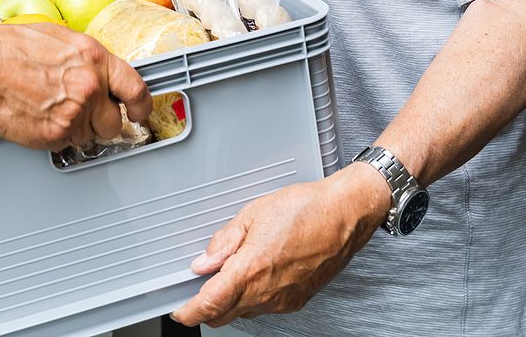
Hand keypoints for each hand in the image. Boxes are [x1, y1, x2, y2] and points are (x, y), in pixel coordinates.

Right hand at [0, 24, 150, 148]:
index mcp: (93, 57)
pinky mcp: (55, 134)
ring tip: (52, 111)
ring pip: (91, 136)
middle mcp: (89, 85)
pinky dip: (57, 137)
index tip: (139, 111)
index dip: (141, 104)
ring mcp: (74, 112)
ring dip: (78, 130)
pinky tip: (40, 118)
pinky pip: (68, 144)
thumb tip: (95, 68)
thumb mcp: (54, 36)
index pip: (135, 87)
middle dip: (102, 120)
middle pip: (115, 120)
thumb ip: (83, 56)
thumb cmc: (4, 49)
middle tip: (82, 113)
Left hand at [171, 163, 390, 326]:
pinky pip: (266, 308)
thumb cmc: (306, 209)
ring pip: (245, 312)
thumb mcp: (253, 214)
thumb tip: (203, 262)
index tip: (180, 310)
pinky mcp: (297, 301)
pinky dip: (253, 298)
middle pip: (224, 316)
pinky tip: (256, 274)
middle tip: (198, 289)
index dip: (190, 311)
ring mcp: (283, 300)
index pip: (210, 304)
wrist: (346, 215)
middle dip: (207, 308)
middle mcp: (267, 292)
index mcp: (251, 269)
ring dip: (231, 302)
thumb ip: (224, 242)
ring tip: (231, 272)